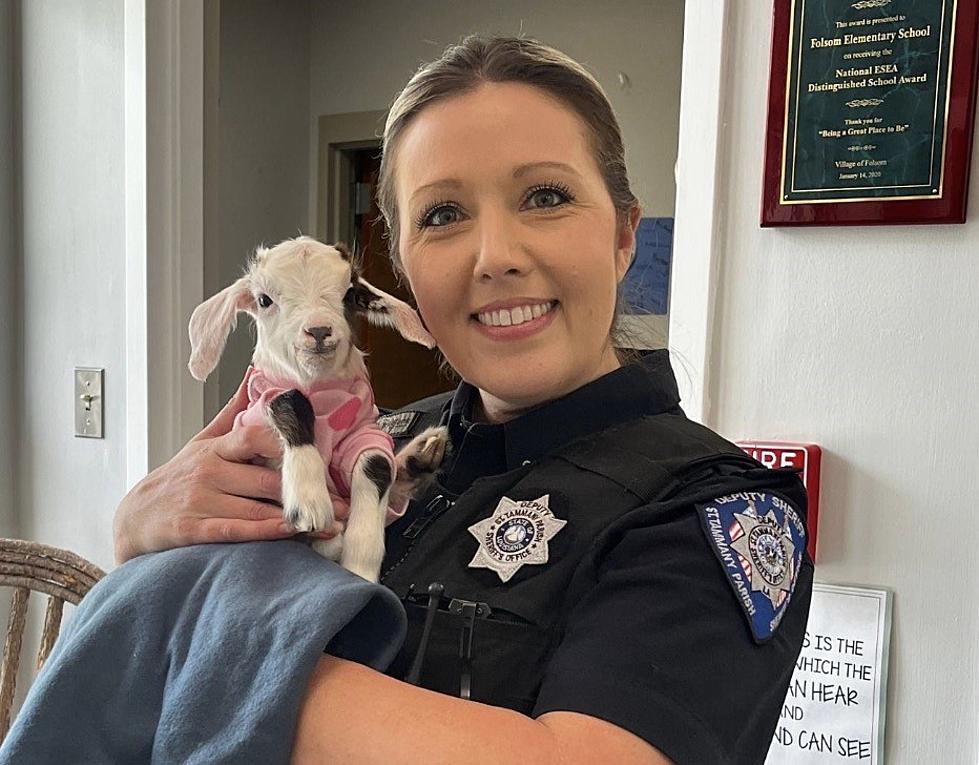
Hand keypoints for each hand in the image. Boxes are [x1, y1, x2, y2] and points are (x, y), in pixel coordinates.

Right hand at [112, 367, 340, 563]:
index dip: (289, 445)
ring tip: (333, 523)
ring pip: (259, 507)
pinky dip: (268, 532)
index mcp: (216, 448)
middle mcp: (210, 471)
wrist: (133, 518)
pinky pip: (239, 529)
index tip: (322, 454)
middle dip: (308, 491)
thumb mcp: (201, 442)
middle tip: (343, 500)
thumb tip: (253, 374)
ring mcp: (202, 500)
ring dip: (298, 517)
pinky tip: (294, 533)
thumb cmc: (177, 478)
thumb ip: (232, 413)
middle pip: (267, 478)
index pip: (256, 437)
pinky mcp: (195, 529)